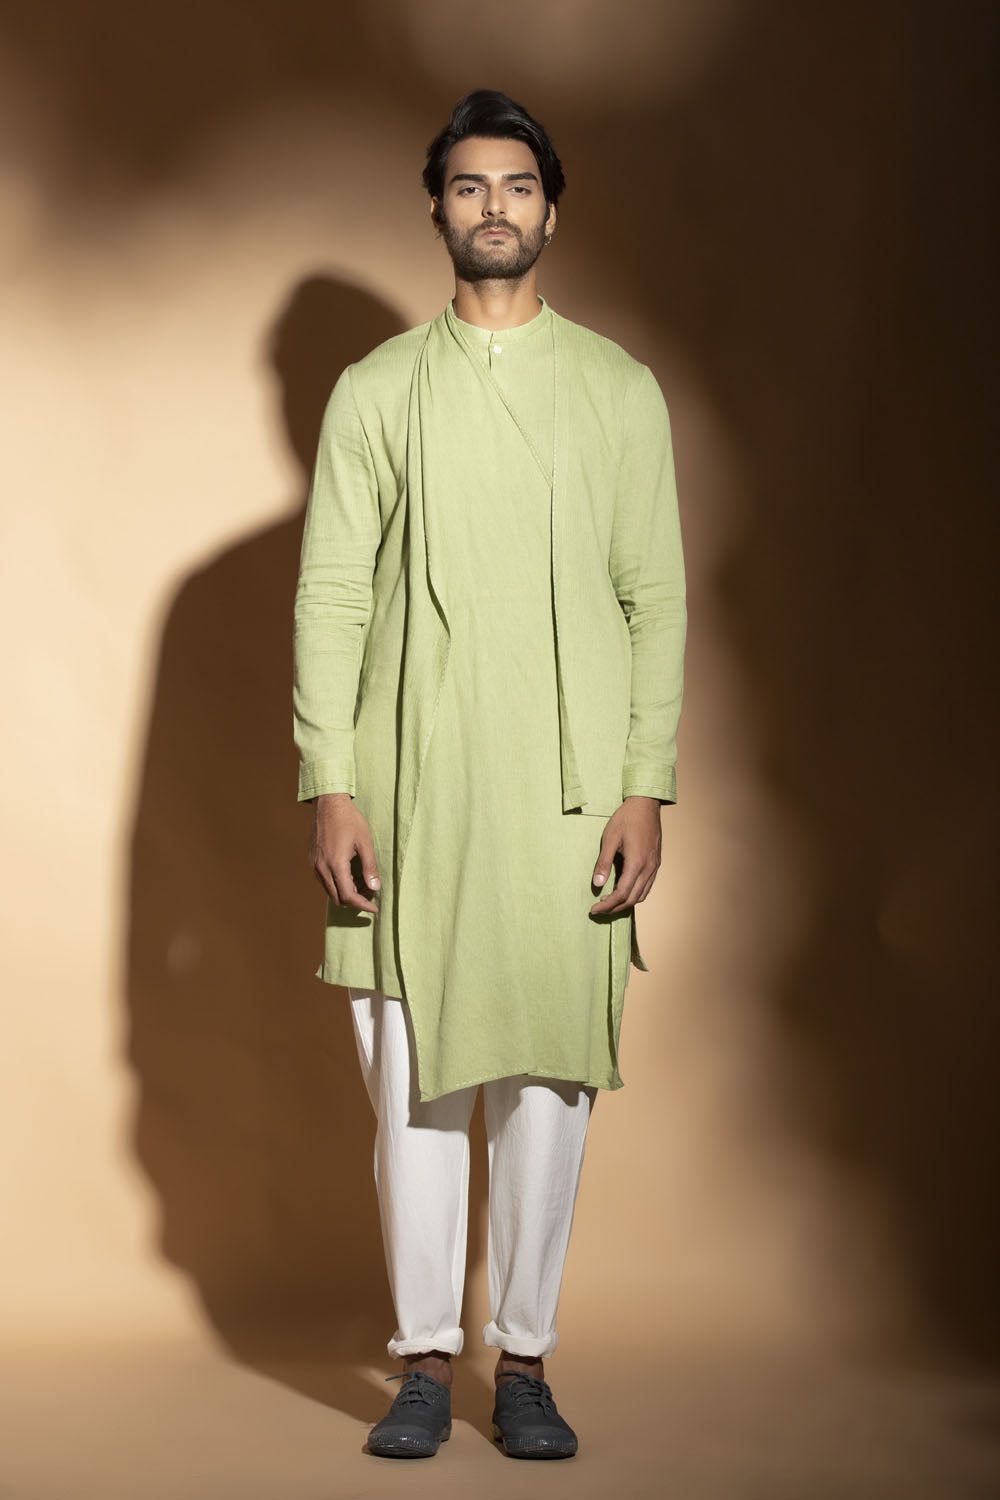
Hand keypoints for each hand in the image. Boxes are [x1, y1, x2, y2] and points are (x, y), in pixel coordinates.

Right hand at [310, 793, 380, 913]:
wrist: (329, 804)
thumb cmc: (349, 821)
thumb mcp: (365, 843)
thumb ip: (370, 867)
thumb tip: (375, 888)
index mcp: (336, 864)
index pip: (349, 896)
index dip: (363, 905)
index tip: (374, 908)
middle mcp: (322, 868)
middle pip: (338, 898)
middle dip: (356, 900)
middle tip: (370, 892)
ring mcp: (315, 864)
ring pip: (330, 890)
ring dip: (346, 891)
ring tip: (362, 880)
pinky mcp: (313, 860)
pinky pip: (324, 880)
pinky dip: (338, 883)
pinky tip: (350, 873)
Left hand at [590, 796, 661, 915]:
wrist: (646, 804)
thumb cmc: (626, 818)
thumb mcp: (610, 838)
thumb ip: (603, 862)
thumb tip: (597, 884)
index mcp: (636, 863)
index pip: (621, 894)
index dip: (607, 905)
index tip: (594, 909)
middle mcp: (648, 868)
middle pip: (632, 899)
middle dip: (615, 908)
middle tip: (599, 909)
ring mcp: (654, 866)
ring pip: (642, 895)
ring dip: (626, 902)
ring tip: (609, 902)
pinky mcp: (656, 862)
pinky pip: (647, 886)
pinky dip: (635, 894)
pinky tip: (624, 890)